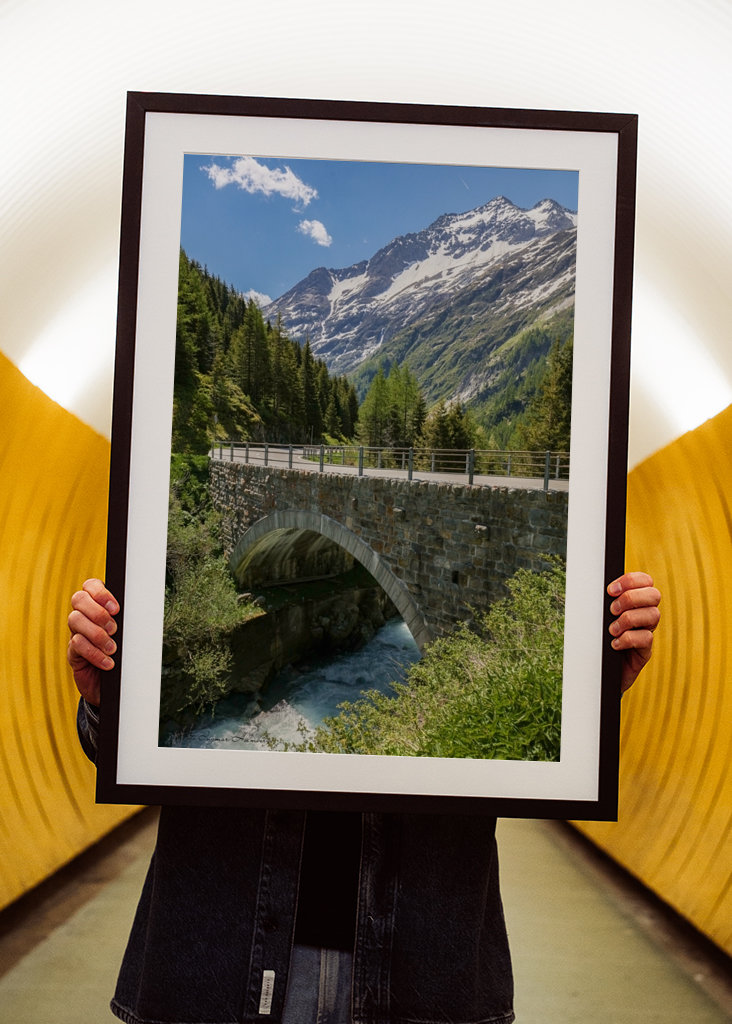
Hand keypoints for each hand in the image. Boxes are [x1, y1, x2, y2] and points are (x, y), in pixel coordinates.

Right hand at [67, 579, 119, 705]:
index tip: (116, 608)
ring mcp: (76, 632)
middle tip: (114, 629)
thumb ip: (130, 620)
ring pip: (75, 620)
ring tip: (112, 648)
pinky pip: (77, 645)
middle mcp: (84, 615)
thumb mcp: (130, 634)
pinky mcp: (73, 652)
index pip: (90, 585)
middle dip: (98, 612)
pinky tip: (108, 662)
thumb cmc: (126, 654)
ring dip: (97, 634)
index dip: (100, 592)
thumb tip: (143, 609)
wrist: (116, 685)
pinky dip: (94, 653)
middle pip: (78, 599)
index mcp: (98, 605)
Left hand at [607, 571, 660, 692]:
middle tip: (612, 610)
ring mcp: (647, 632)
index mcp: (635, 602)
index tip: (610, 590)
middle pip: (654, 595)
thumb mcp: (599, 618)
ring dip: (628, 619)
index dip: (631, 580)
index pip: (646, 581)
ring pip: (653, 615)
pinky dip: (628, 639)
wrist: (598, 672)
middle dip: (631, 598)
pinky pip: (646, 638)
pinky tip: (614, 644)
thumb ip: (602, 602)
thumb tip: (591, 586)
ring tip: (612, 630)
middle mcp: (645, 615)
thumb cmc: (597, 640)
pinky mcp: (645, 651)